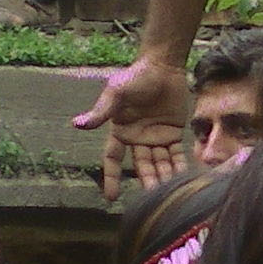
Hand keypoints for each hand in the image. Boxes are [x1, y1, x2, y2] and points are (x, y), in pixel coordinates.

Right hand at [73, 54, 192, 199]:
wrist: (163, 66)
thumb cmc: (136, 77)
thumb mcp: (116, 92)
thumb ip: (101, 111)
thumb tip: (77, 124)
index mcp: (120, 131)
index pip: (113, 159)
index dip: (111, 177)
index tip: (111, 197)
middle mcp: (137, 138)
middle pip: (141, 166)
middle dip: (146, 181)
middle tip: (151, 198)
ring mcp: (156, 137)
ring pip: (160, 163)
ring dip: (164, 177)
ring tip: (170, 193)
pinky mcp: (173, 134)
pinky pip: (176, 154)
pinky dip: (180, 166)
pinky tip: (185, 179)